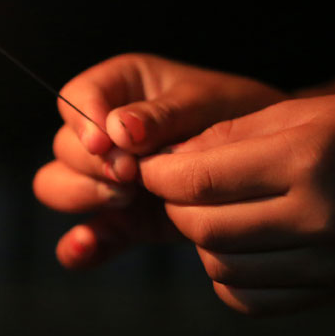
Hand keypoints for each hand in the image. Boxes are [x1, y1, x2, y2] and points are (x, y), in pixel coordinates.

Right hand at [33, 53, 284, 267]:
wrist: (276, 166)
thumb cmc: (242, 114)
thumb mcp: (207, 103)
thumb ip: (161, 115)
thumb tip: (115, 129)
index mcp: (119, 87)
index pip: (76, 97)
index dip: (82, 121)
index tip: (106, 145)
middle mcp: (104, 131)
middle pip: (64, 145)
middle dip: (90, 163)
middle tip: (131, 176)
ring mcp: (109, 177)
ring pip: (58, 183)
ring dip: (83, 194)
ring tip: (127, 199)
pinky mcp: (122, 218)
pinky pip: (86, 233)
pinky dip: (79, 245)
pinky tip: (85, 248)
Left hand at [140, 92, 334, 313]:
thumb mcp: (297, 112)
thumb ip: (225, 135)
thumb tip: (166, 160)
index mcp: (305, 162)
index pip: (199, 182)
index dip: (159, 174)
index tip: (151, 165)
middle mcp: (319, 218)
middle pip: (204, 228)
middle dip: (174, 206)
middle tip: (178, 186)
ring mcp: (330, 263)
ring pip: (221, 267)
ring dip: (201, 240)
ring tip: (213, 211)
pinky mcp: (333, 290)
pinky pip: (251, 300)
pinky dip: (228, 276)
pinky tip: (238, 245)